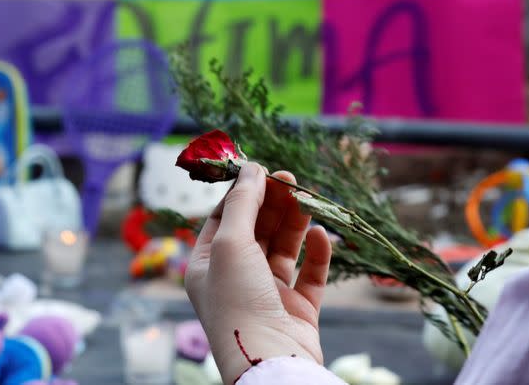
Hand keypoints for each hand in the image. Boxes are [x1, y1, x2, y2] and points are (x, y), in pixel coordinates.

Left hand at [185, 162, 331, 383]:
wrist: (268, 360)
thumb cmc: (237, 299)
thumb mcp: (230, 242)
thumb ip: (242, 203)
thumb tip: (251, 168)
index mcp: (207, 266)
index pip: (223, 219)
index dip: (242, 193)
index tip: (262, 171)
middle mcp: (235, 279)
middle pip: (255, 231)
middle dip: (272, 204)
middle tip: (290, 178)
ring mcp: (267, 295)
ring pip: (283, 249)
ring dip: (294, 223)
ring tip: (306, 198)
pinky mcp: (297, 310)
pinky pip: (309, 275)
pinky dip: (317, 253)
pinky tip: (321, 233)